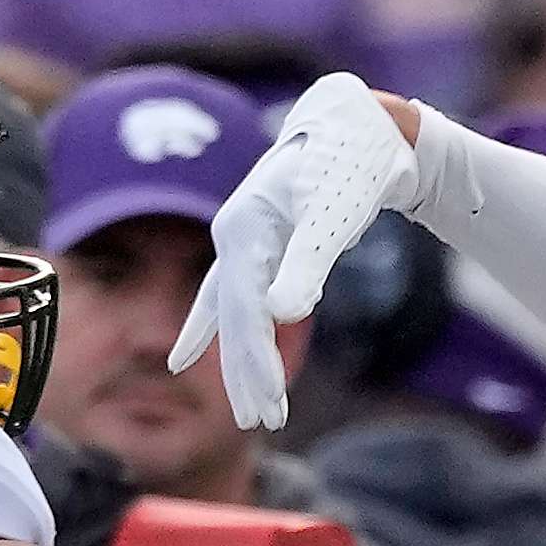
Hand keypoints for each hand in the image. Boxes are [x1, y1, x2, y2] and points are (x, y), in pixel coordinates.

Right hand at [172, 73, 432, 431]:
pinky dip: (209, 329)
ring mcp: (242, 241)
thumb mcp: (333, 215)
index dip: (255, 359)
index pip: (244, 309)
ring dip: (240, 363)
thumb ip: (305, 265)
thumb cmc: (353, 165)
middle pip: (233, 318)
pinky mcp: (258, 246)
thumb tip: (281, 317)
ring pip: (231, 313)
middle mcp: (234, 235)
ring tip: (250, 412)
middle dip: (247, 373)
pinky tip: (182, 358)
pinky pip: (225, 298)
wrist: (363, 123)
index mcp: (244, 229)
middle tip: (264, 421)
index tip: (272, 402)